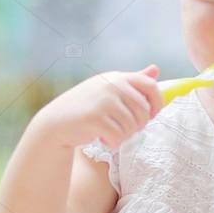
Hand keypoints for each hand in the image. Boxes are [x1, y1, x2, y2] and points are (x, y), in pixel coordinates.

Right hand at [33, 64, 162, 148]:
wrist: (56, 122)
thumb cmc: (86, 106)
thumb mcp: (109, 89)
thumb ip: (132, 82)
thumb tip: (155, 70)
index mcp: (117, 77)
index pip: (150, 85)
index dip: (157, 102)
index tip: (152, 115)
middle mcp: (111, 85)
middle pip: (143, 110)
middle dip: (138, 125)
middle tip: (124, 129)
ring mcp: (103, 101)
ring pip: (132, 125)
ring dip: (124, 136)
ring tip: (111, 134)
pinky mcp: (95, 117)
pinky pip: (118, 135)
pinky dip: (113, 142)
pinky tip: (102, 139)